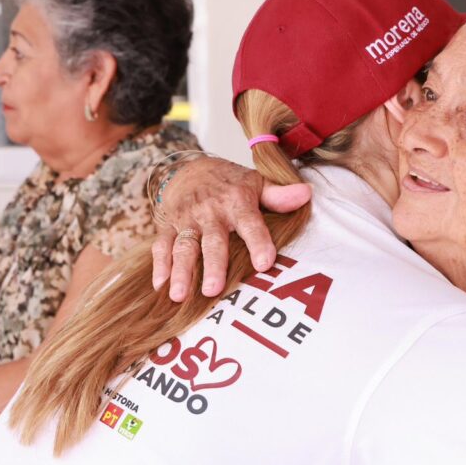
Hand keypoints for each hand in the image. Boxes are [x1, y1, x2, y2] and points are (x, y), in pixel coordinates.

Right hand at [152, 155, 311, 300]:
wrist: (192, 168)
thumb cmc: (232, 184)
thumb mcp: (257, 183)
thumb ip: (279, 195)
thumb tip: (306, 194)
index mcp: (237, 202)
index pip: (250, 224)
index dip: (258, 242)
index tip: (265, 263)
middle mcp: (210, 212)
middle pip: (212, 241)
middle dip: (212, 265)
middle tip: (213, 290)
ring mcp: (187, 220)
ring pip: (183, 247)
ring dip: (181, 271)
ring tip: (180, 296)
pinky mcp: (168, 226)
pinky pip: (162, 245)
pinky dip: (160, 265)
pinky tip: (160, 285)